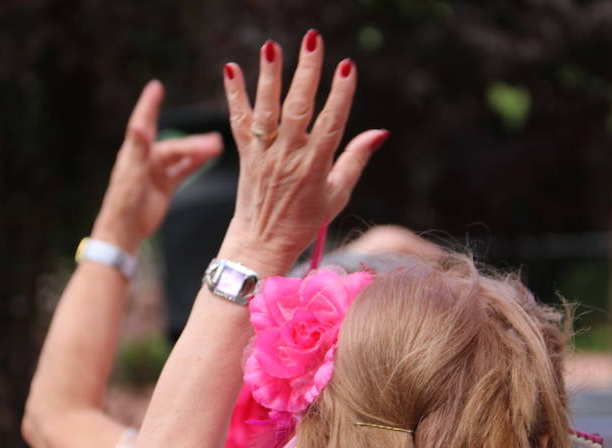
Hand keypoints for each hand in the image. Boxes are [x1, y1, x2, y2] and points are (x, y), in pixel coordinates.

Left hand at [93, 81, 222, 253]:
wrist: (126, 230)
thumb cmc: (124, 201)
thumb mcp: (131, 173)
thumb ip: (138, 148)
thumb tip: (139, 125)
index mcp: (135, 152)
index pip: (144, 122)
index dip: (150, 104)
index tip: (156, 87)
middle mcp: (147, 158)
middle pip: (175, 146)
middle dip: (194, 142)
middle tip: (215, 142)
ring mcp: (157, 171)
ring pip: (182, 157)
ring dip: (198, 151)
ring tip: (218, 147)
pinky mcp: (165, 185)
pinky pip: (184, 170)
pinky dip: (196, 163)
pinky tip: (209, 157)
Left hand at [220, 30, 387, 269]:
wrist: (263, 242)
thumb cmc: (305, 220)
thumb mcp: (338, 194)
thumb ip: (356, 159)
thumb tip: (380, 132)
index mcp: (316, 167)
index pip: (331, 123)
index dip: (341, 94)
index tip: (348, 67)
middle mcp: (289, 157)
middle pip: (299, 107)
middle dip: (307, 71)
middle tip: (313, 40)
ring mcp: (265, 154)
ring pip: (267, 109)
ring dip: (269, 75)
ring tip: (273, 46)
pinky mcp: (245, 154)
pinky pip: (239, 120)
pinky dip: (234, 94)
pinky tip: (231, 68)